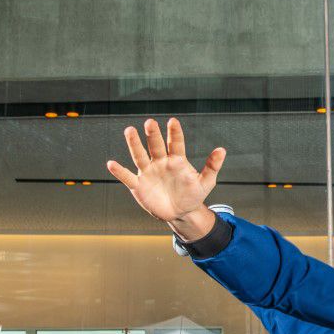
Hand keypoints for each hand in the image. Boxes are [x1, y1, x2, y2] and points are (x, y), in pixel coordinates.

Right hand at [107, 118, 226, 238]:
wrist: (181, 213)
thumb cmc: (193, 195)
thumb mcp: (206, 182)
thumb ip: (212, 166)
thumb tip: (222, 149)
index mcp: (177, 160)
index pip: (176, 143)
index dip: (175, 133)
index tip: (173, 121)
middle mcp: (161, 162)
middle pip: (155, 146)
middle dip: (153, 135)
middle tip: (150, 122)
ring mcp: (149, 172)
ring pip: (140, 156)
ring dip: (134, 144)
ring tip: (129, 130)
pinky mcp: (139, 185)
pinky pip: (127, 177)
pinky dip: (120, 171)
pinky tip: (112, 164)